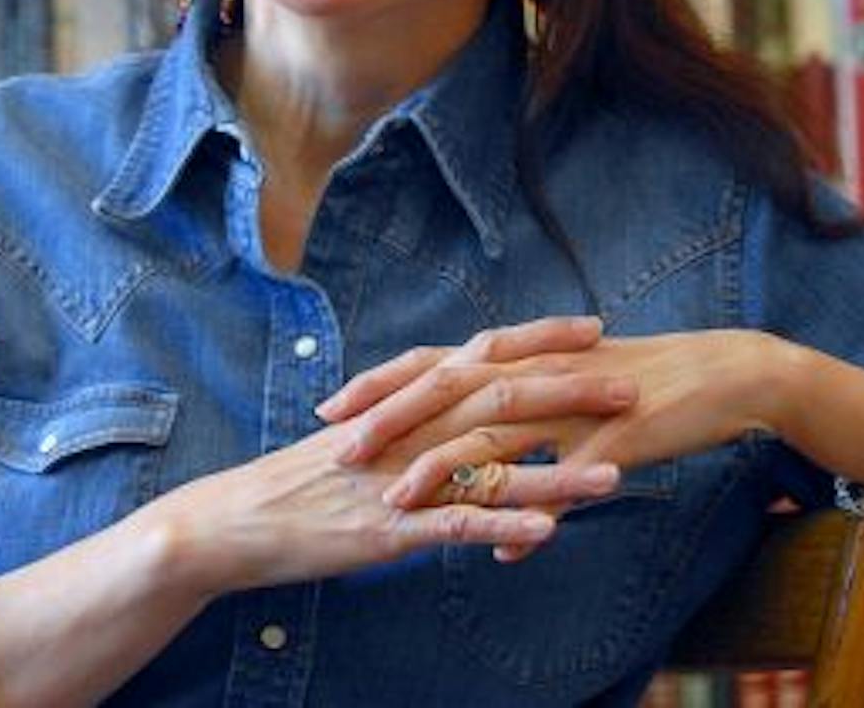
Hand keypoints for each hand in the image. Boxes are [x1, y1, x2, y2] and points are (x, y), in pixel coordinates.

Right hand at [150, 317, 632, 595]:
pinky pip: (456, 527)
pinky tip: (551, 534)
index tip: (595, 328)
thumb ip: (414, 417)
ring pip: (491, 468)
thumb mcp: (364, 435)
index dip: (541, 342)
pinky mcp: (389, 528)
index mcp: (406, 402)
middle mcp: (411, 430)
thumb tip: (460, 404)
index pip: (483, 357)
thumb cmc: (302, 481)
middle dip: (570, 392)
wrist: (233, 519)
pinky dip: (504, 528)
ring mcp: (402, 478)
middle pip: (501, 399)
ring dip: (560, 471)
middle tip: (631, 384)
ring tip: (619, 473)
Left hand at [366, 330, 798, 557]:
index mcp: (527, 354)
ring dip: (444, 465)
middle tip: (340, 451)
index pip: (441, 360)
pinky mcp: (616, 433)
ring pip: (497, 429)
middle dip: (391, 419)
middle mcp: (543, 369)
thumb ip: (527, 425)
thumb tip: (488, 460)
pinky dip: (534, 512)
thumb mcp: (576, 392)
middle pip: (452, 388)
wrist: (726, 373)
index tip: (332, 405)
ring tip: (398, 499)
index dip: (384, 381)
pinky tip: (507, 548)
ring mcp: (579, 400)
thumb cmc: (648, 383)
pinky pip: (568, 479)